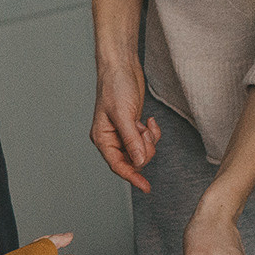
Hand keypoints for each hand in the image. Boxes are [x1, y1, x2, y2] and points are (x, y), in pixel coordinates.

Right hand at [91, 58, 159, 191]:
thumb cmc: (115, 86)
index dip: (132, 177)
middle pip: (132, 160)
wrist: (122, 66)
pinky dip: (152, 133)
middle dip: (144, 150)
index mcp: (103, 138)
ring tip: (147, 124)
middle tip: (145, 133)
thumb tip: (139, 162)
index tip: (146, 187)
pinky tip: (150, 120)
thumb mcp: (124, 115)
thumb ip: (131, 140)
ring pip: (141, 151)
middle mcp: (112, 139)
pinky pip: (146, 140)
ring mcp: (123, 133)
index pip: (117, 165)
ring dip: (149, 141)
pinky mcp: (133, 126)